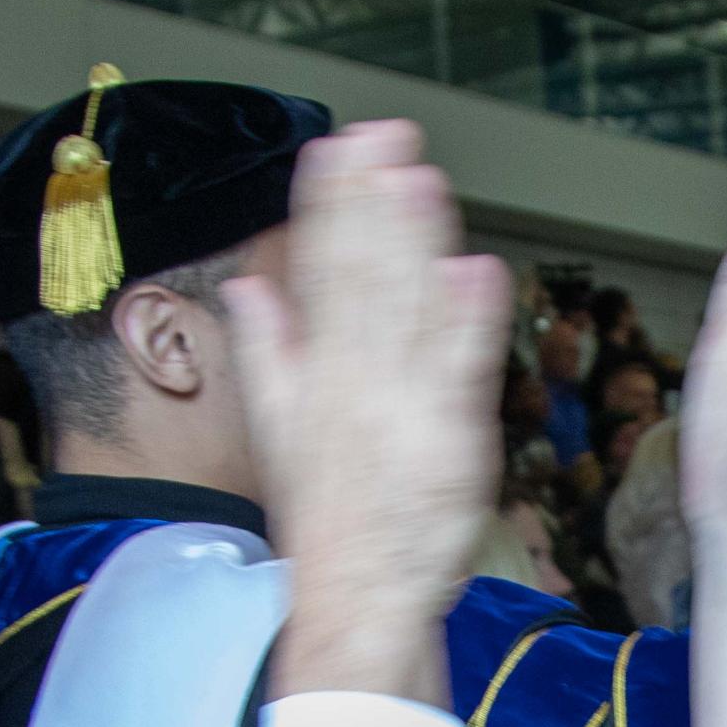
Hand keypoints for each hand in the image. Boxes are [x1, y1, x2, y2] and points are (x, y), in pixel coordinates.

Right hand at [221, 121, 509, 702]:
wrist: (359, 594)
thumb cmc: (331, 515)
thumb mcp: (279, 427)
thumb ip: (267, 350)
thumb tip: (248, 285)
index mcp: (314, 373)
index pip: (320, 271)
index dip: (329, 205)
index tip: (335, 144)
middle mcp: (352, 382)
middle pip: (362, 277)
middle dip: (371, 202)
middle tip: (385, 132)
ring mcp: (401, 408)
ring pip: (406, 311)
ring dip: (413, 243)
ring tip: (420, 177)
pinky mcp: (450, 439)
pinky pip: (459, 372)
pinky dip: (468, 323)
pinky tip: (477, 271)